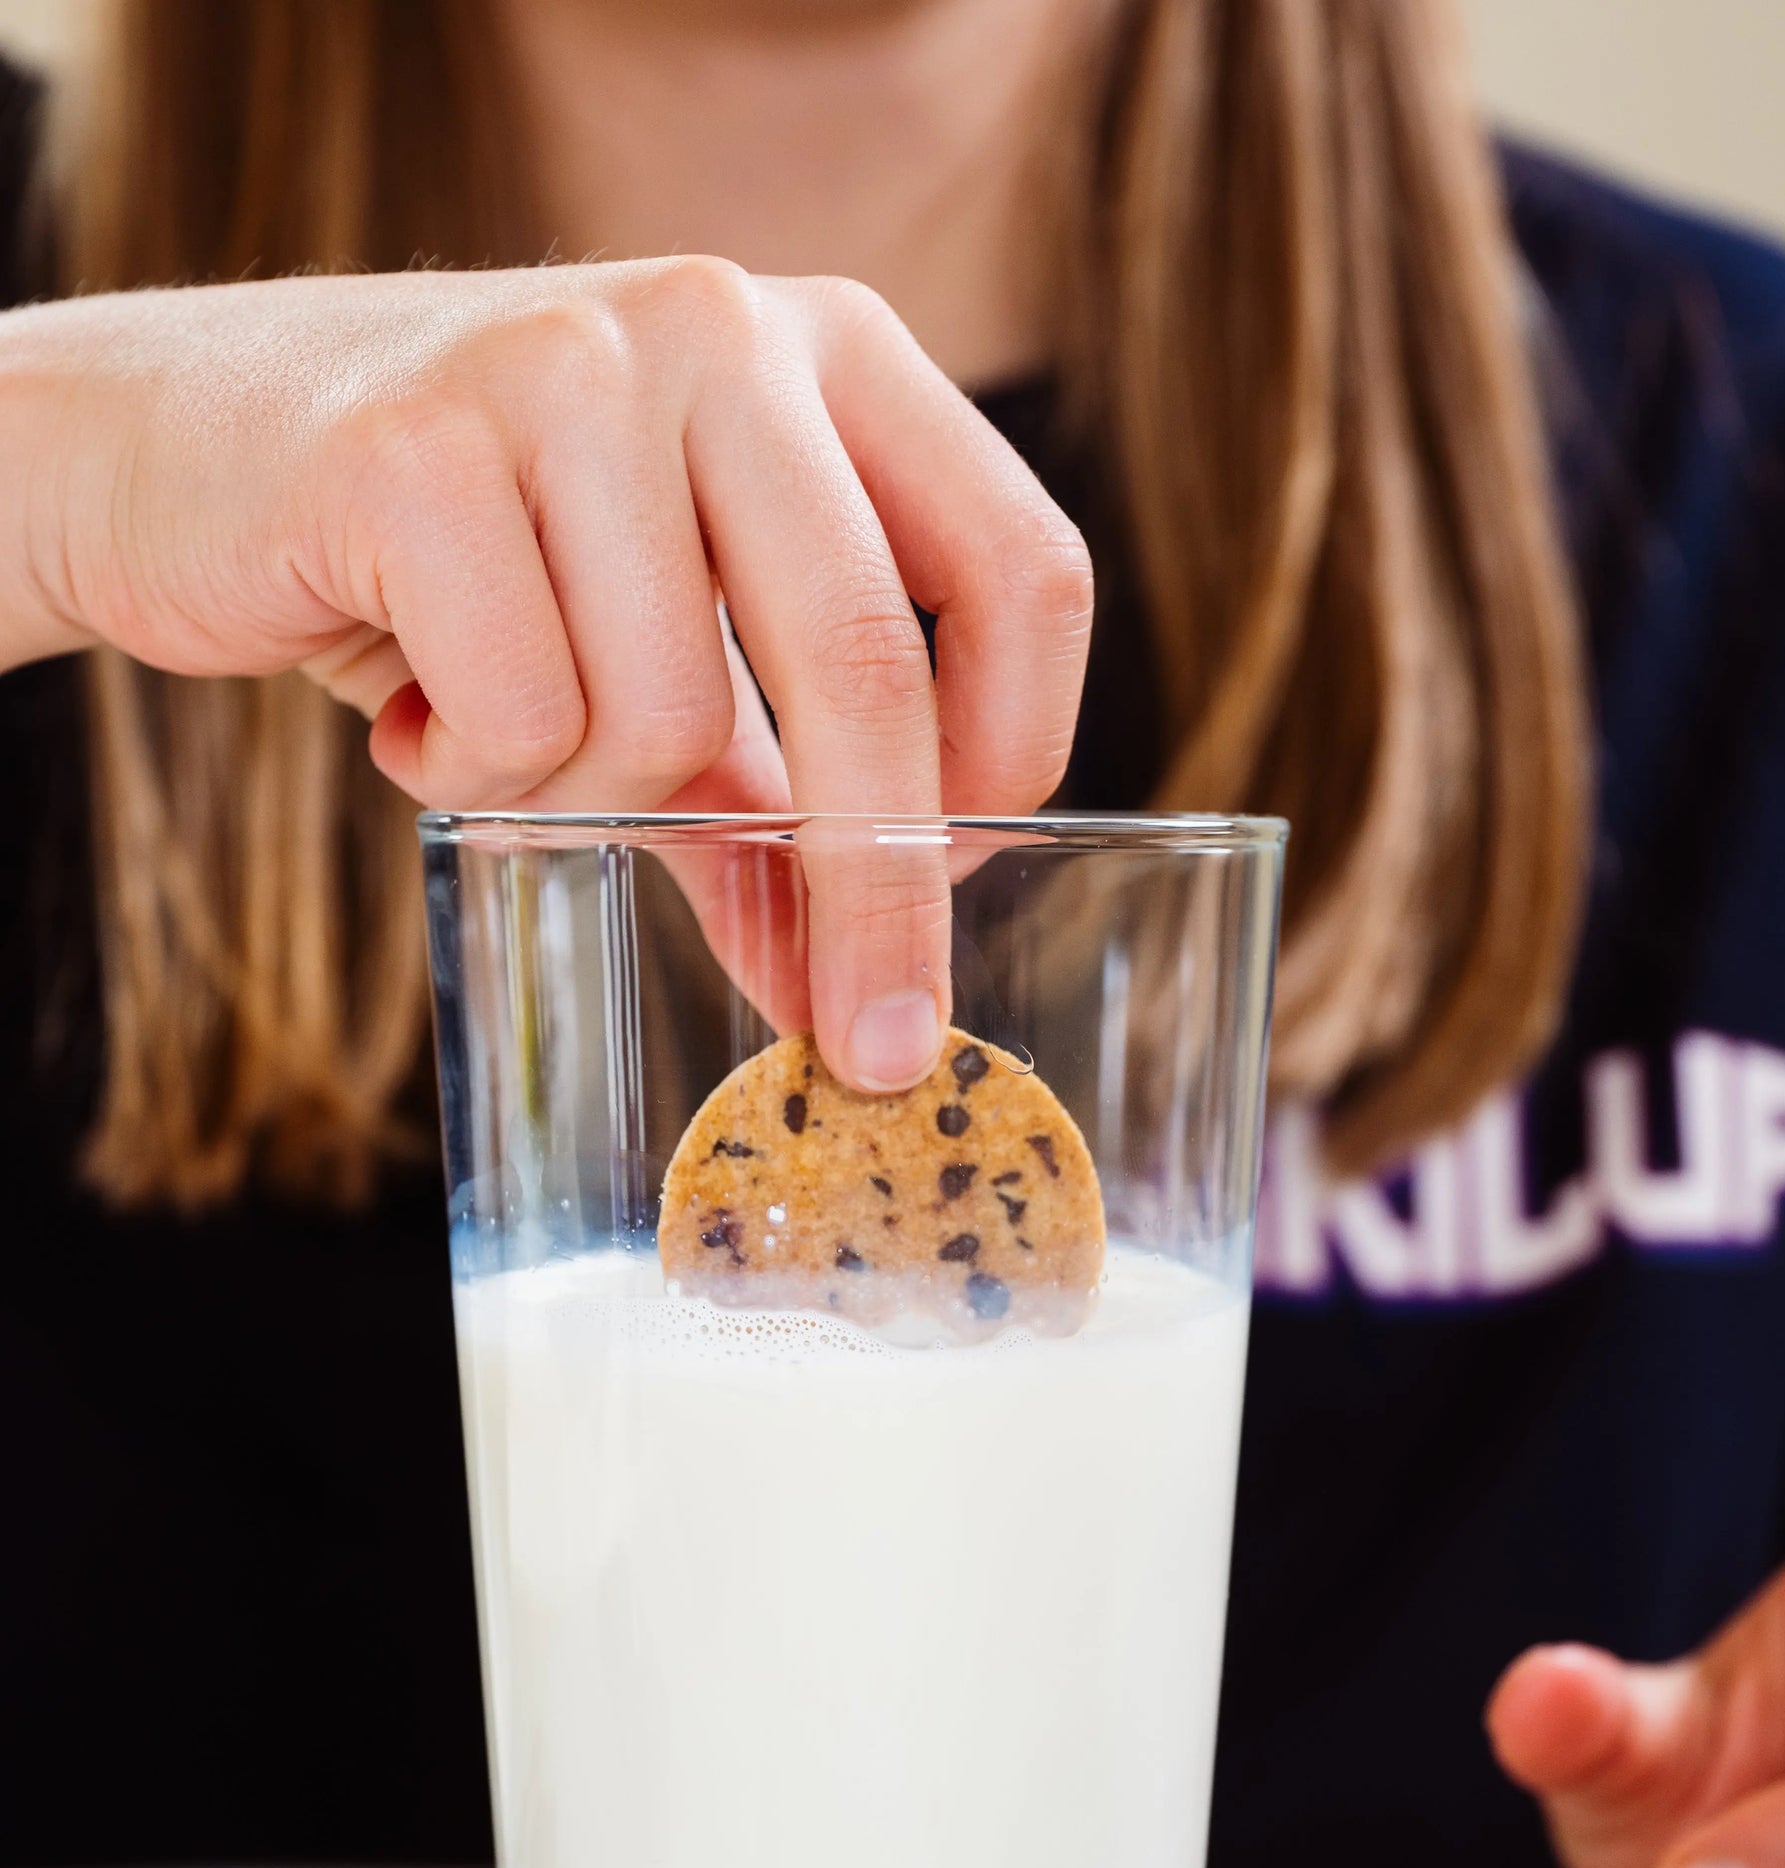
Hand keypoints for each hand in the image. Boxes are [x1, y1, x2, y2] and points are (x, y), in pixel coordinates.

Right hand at [0, 261, 1091, 1088]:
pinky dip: (475, 773)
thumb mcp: (652, 676)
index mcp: (829, 356)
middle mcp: (725, 325)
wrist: (178, 458)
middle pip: (871, 662)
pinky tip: (415, 706)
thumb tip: (854, 1006)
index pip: (1024, 566)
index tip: (953, 883)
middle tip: (873, 1043)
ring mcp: (572, 363)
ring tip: (499, 729)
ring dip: (586, 795)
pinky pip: (525, 719)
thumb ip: (768, 819)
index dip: (1017, 754)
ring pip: (669, 716)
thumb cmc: (457, 566)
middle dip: (878, 893)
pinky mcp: (419, 440)